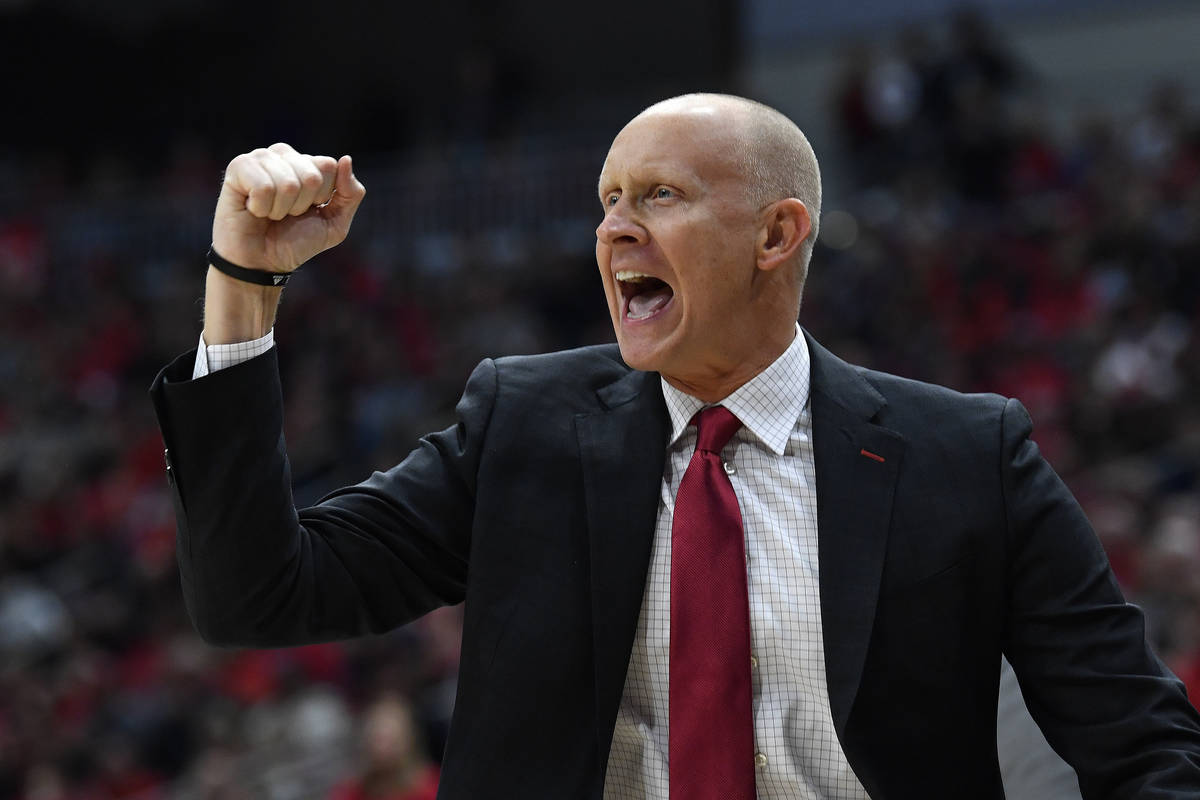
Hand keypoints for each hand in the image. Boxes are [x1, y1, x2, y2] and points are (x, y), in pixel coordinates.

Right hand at [211, 143, 365, 272]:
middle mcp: (284, 155)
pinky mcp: (238, 168)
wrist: (261, 263)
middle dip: (302, 205)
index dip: (322, 197)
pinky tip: (254, 209)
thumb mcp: (334, 224)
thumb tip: (345, 159)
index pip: (329, 166)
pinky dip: (262, 208)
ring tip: (269, 213)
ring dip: (281, 209)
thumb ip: (350, 193)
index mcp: (308, 163)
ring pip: (288, 182)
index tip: (308, 210)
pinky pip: (263, 186)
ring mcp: (260, 158)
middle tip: (287, 215)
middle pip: (312, 175)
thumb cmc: (295, 242)